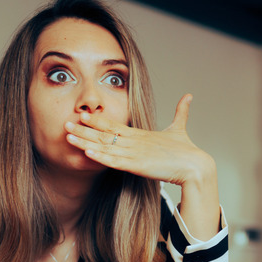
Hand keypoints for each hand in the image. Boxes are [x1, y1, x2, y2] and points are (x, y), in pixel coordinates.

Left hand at [64, 94, 214, 185]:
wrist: (196, 165)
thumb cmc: (188, 150)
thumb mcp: (180, 128)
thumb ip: (181, 112)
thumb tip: (188, 96)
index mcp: (140, 134)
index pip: (113, 125)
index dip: (96, 121)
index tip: (82, 115)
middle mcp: (135, 141)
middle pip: (104, 134)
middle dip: (83, 130)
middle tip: (65, 123)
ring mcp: (135, 153)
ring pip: (105, 146)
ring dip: (84, 142)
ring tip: (68, 136)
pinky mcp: (138, 166)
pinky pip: (114, 162)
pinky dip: (100, 157)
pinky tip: (86, 153)